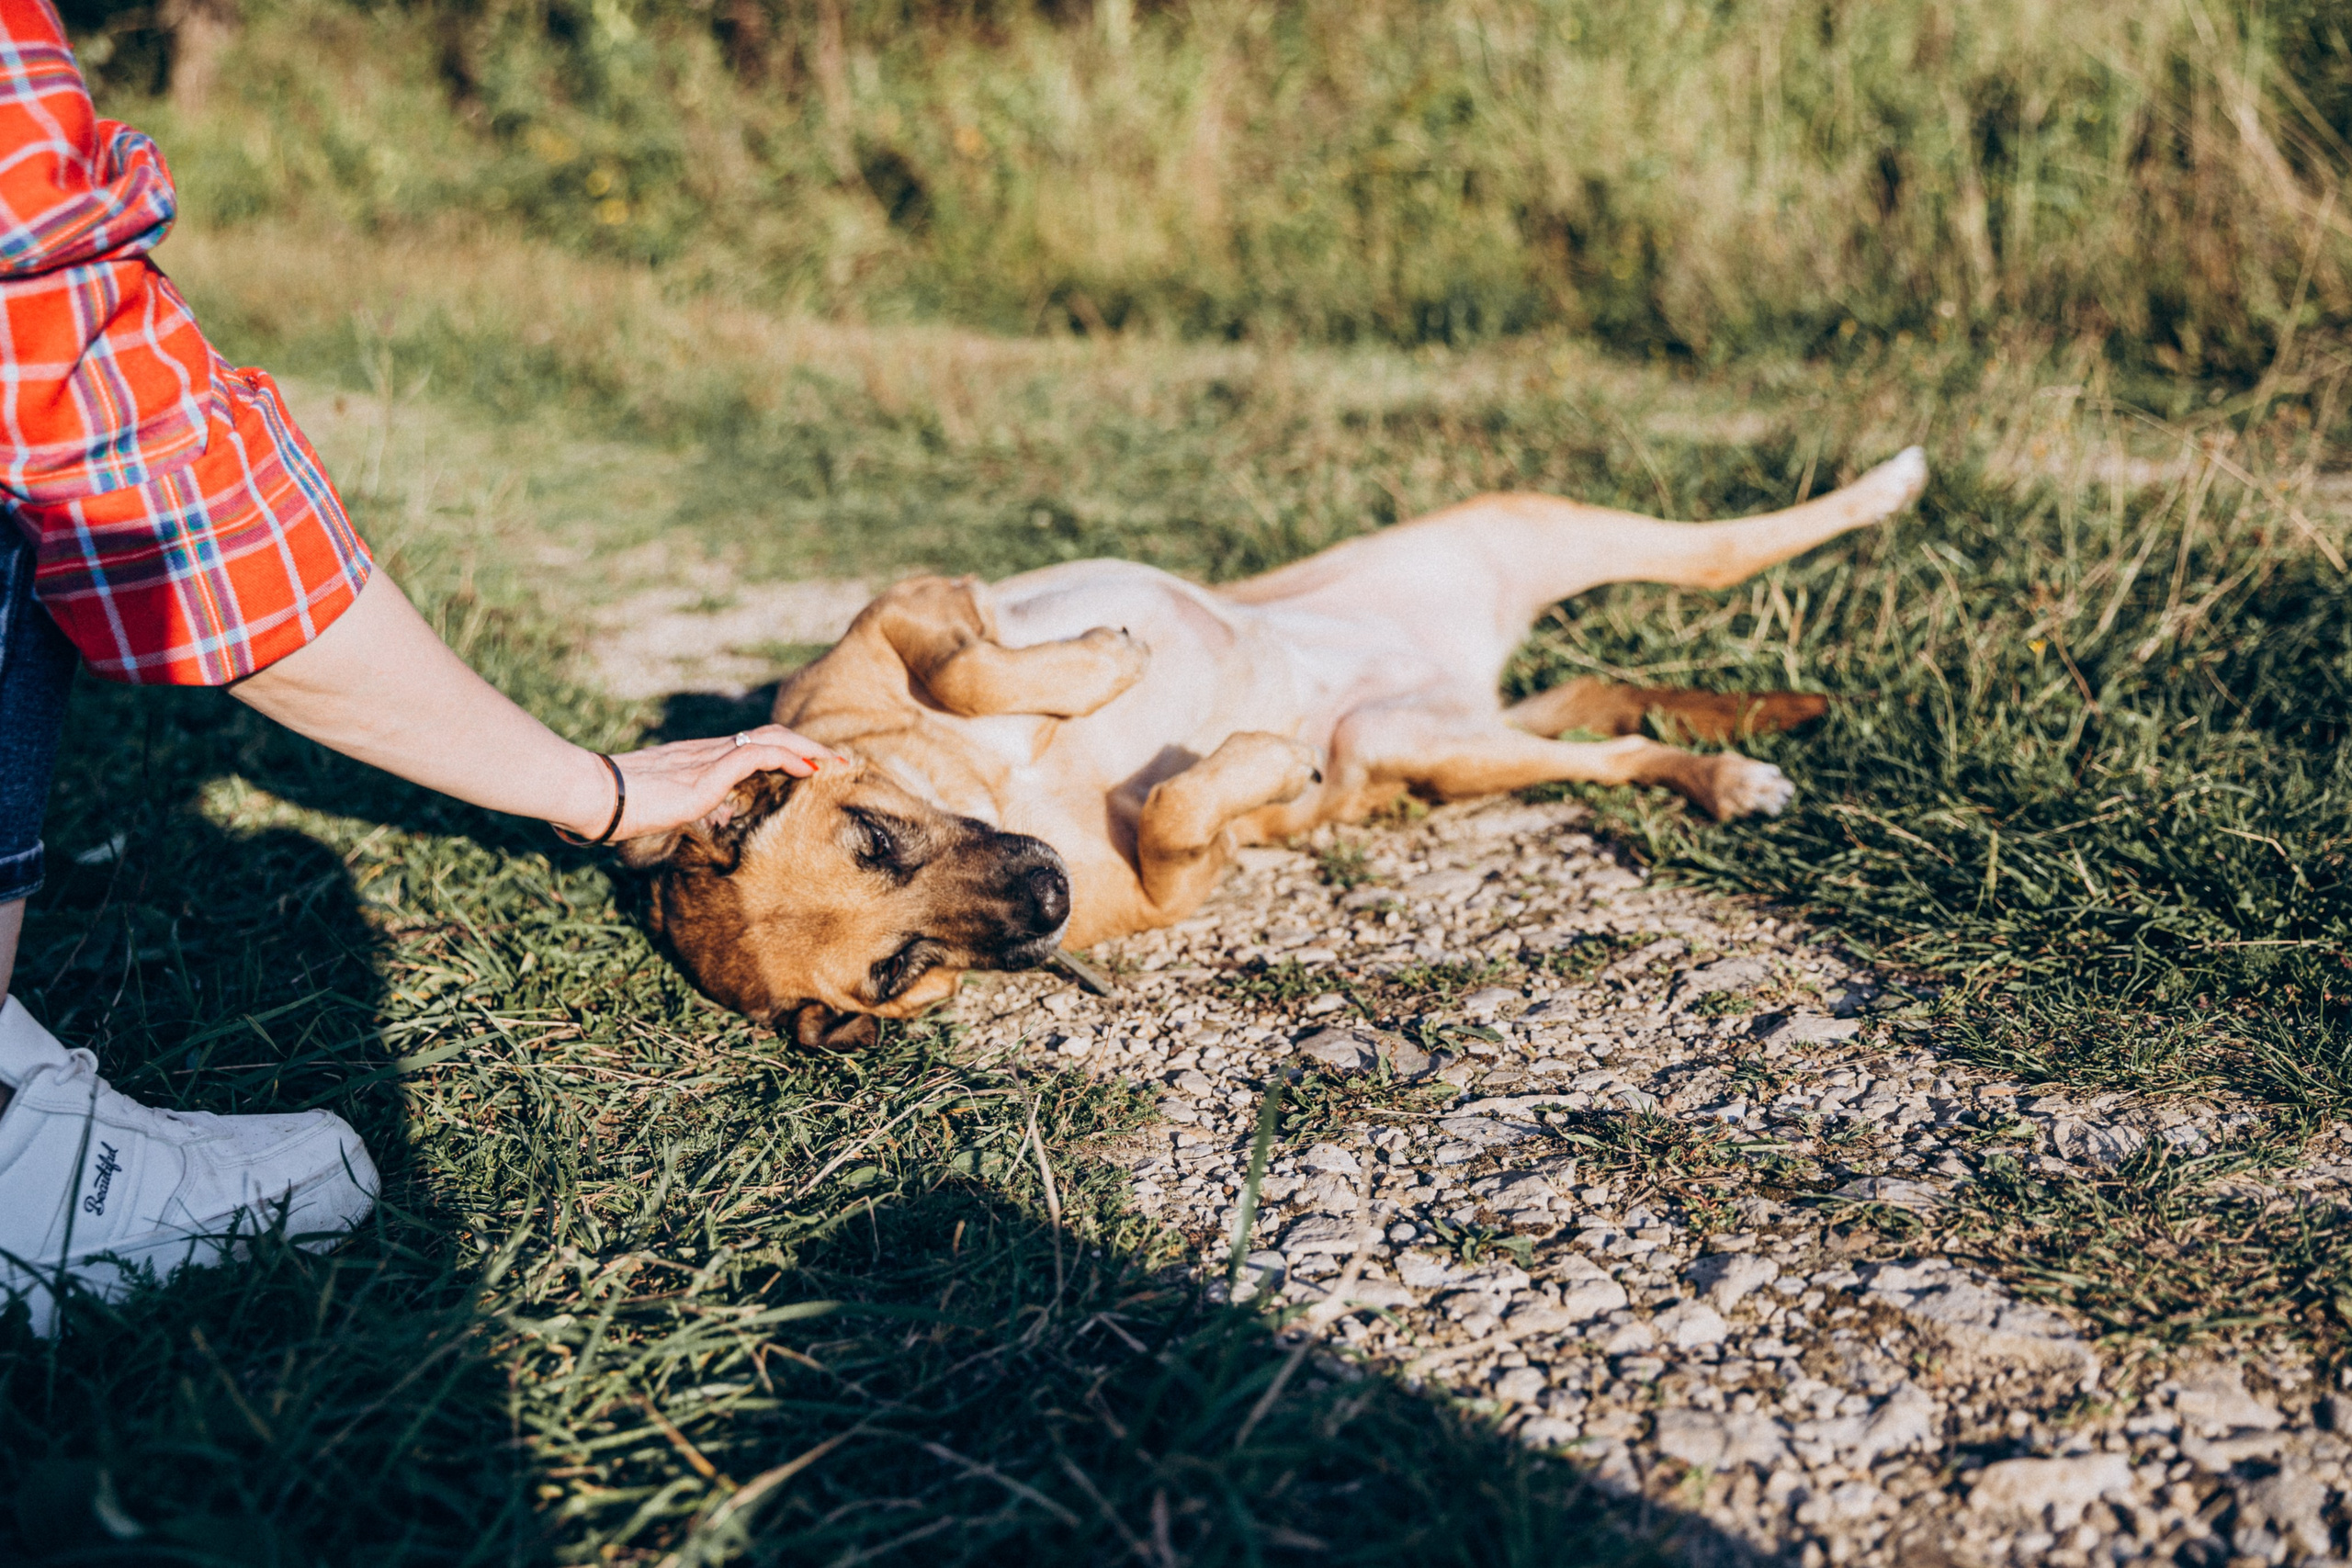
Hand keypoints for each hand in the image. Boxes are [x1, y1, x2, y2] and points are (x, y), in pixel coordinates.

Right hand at [557, 725, 848, 841]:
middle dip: (809, 748)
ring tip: (836, 763)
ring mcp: (705, 760)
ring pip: (769, 741)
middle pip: (769, 737)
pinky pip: (752, 755)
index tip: (816, 766)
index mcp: (698, 760)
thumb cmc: (617, 808)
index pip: (753, 747)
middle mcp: (706, 752)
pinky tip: (809, 770)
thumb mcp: (666, 809)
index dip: (788, 752)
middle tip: (841, 762)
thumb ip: (695, 806)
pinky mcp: (703, 773)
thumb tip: (722, 812)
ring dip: (808, 750)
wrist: (589, 796)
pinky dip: (785, 759)